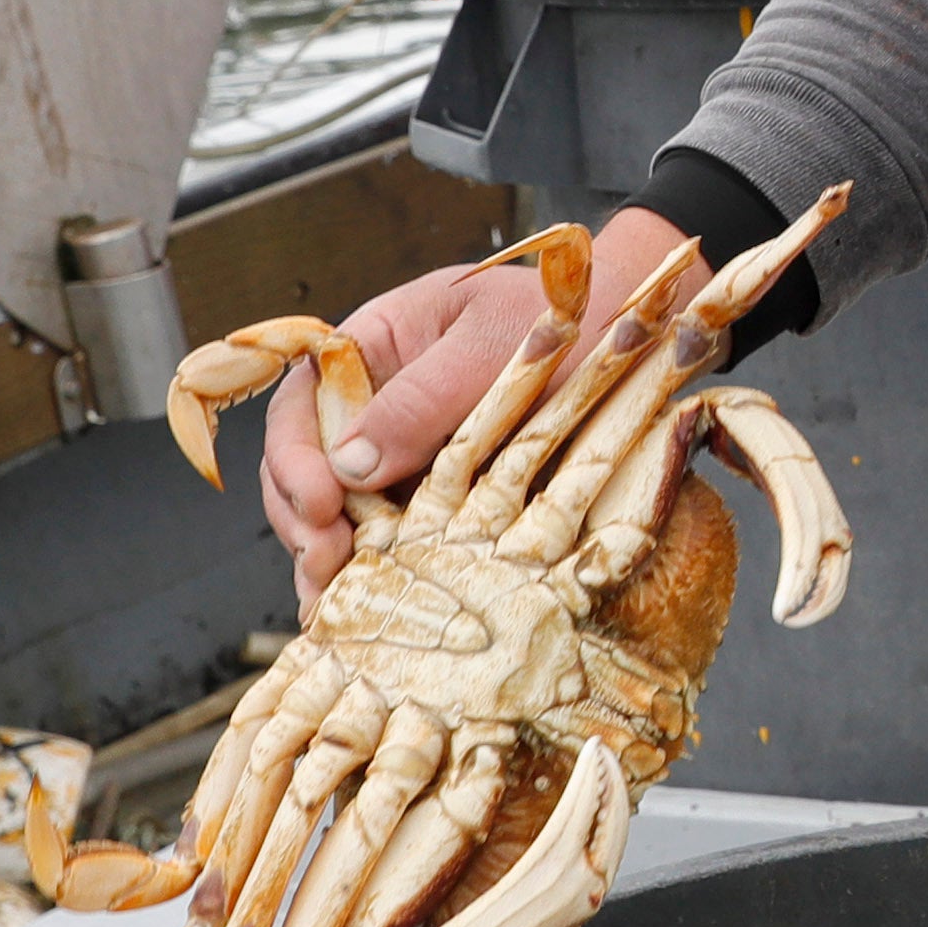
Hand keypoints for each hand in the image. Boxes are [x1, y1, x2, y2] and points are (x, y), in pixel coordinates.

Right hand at [258, 208, 695, 609]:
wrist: (632, 335)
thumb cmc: (565, 319)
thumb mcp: (491, 346)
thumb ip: (421, 399)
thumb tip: (348, 462)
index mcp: (372, 349)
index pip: (301, 405)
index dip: (294, 459)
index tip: (321, 503)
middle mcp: (375, 404)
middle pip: (306, 469)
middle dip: (304, 521)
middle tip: (324, 568)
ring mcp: (403, 452)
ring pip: (339, 512)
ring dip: (328, 558)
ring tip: (331, 602)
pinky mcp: (435, 494)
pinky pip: (390, 533)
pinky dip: (371, 570)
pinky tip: (364, 607)